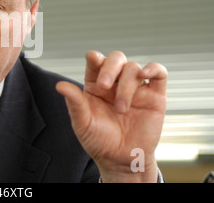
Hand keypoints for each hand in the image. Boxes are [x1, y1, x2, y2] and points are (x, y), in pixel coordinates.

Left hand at [56, 51, 166, 181]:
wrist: (121, 160)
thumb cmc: (99, 140)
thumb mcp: (82, 123)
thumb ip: (74, 102)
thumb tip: (59, 85)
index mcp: (95, 84)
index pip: (95, 62)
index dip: (94, 57)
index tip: (93, 58)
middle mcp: (116, 82)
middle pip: (116, 58)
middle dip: (109, 67)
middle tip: (104, 86)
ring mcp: (136, 87)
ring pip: (133, 68)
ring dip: (126, 85)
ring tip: (122, 109)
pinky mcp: (154, 96)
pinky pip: (159, 74)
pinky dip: (153, 69)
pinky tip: (145, 74)